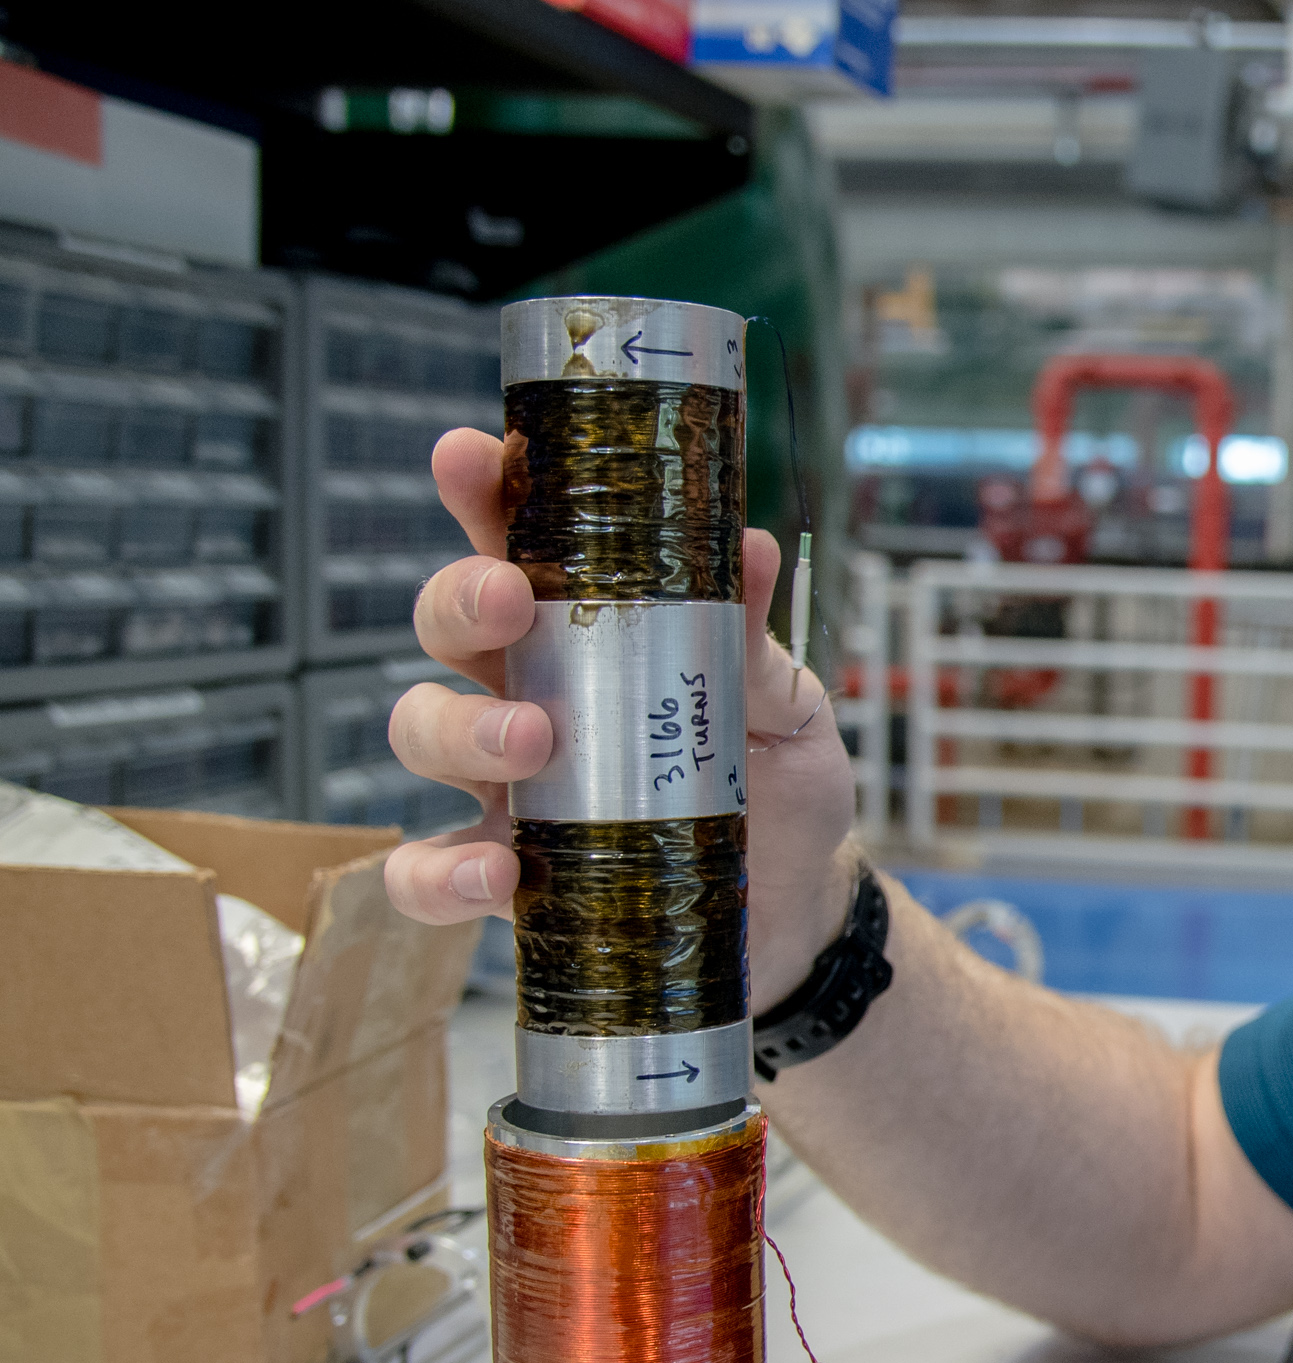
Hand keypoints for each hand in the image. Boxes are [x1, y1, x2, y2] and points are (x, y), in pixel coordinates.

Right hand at [380, 428, 862, 1010]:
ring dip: (460, 726)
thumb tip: (747, 548)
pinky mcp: (506, 877)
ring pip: (422, 729)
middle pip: (447, 623)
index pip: (517, 545)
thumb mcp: (785, 706)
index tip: (471, 455)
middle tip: (510, 599)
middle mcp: (529, 692)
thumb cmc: (778, 785)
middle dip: (460, 599)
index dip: (482, 495)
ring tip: (532, 741)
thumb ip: (753, 641)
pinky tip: (493, 872)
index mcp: (588, 632)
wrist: (800, 906)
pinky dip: (438, 873)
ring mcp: (507, 785)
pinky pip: (425, 873)